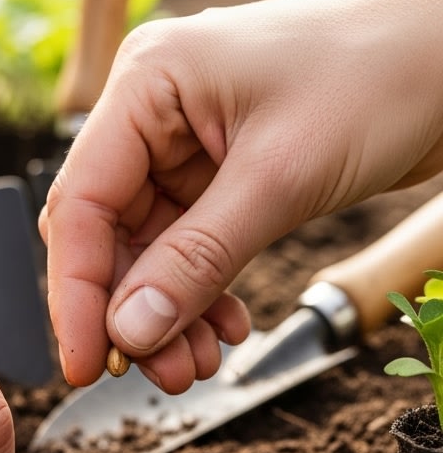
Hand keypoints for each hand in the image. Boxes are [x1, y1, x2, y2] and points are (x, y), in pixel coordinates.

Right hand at [41, 0, 442, 390]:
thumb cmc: (377, 76)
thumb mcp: (280, 179)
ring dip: (169, 312)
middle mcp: (156, 110)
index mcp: (147, 82)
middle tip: (162, 375)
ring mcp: (190, 141)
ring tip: (197, 366)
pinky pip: (193, 246)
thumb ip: (197, 260)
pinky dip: (204, 292)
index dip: (77, 292)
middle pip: (110, 232)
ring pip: (152, 248)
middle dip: (132, 311)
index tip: (83, 364)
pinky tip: (227, 328)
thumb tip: (129, 334)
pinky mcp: (228, 171)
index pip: (82, 202)